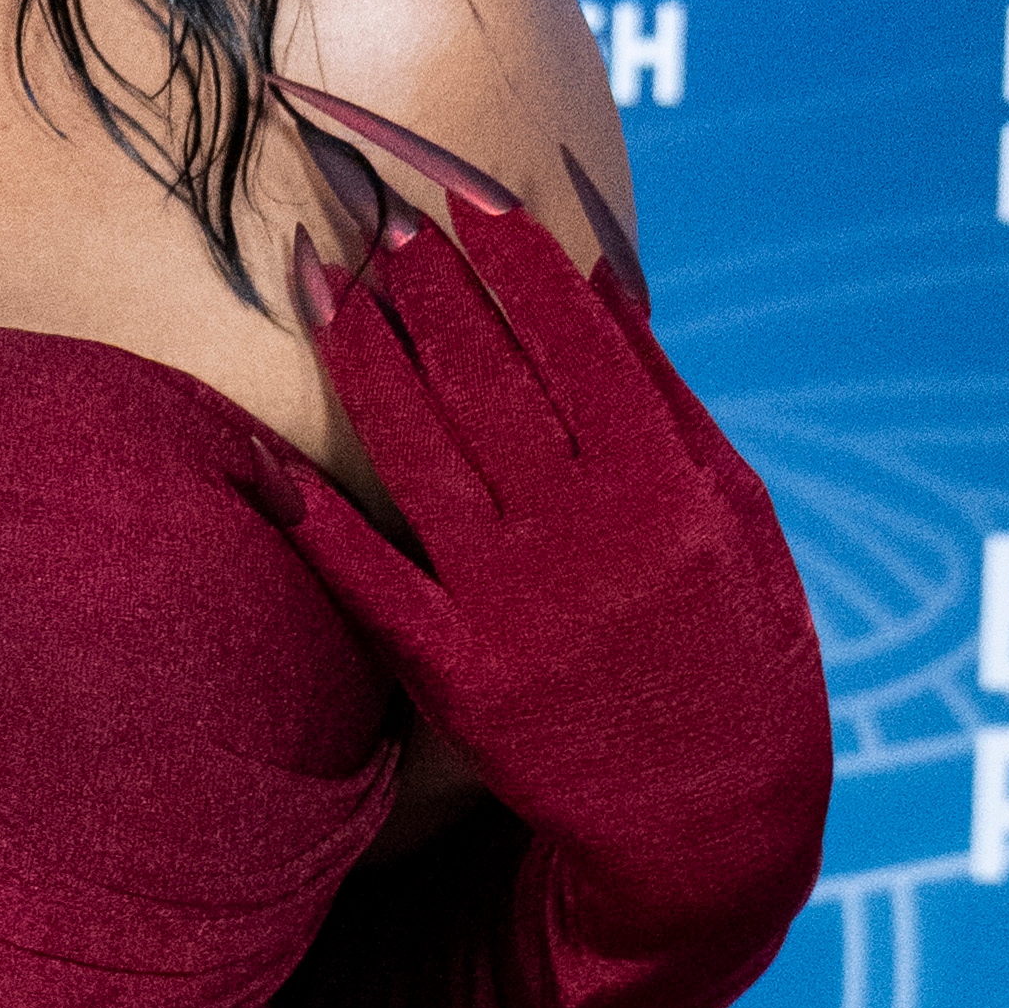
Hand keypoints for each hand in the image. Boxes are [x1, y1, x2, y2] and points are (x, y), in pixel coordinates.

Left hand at [268, 77, 827, 1007]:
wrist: (716, 820)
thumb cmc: (737, 642)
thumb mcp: (738, 514)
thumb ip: (664, 398)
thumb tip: (594, 273)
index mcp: (672, 490)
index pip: (579, 341)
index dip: (513, 257)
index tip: (457, 186)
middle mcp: (597, 541)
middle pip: (489, 379)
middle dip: (422, 281)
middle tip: (364, 203)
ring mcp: (524, 611)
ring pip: (421, 454)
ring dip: (362, 356)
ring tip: (316, 276)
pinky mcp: (463, 679)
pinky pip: (376, 582)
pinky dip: (321, 517)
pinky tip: (270, 449)